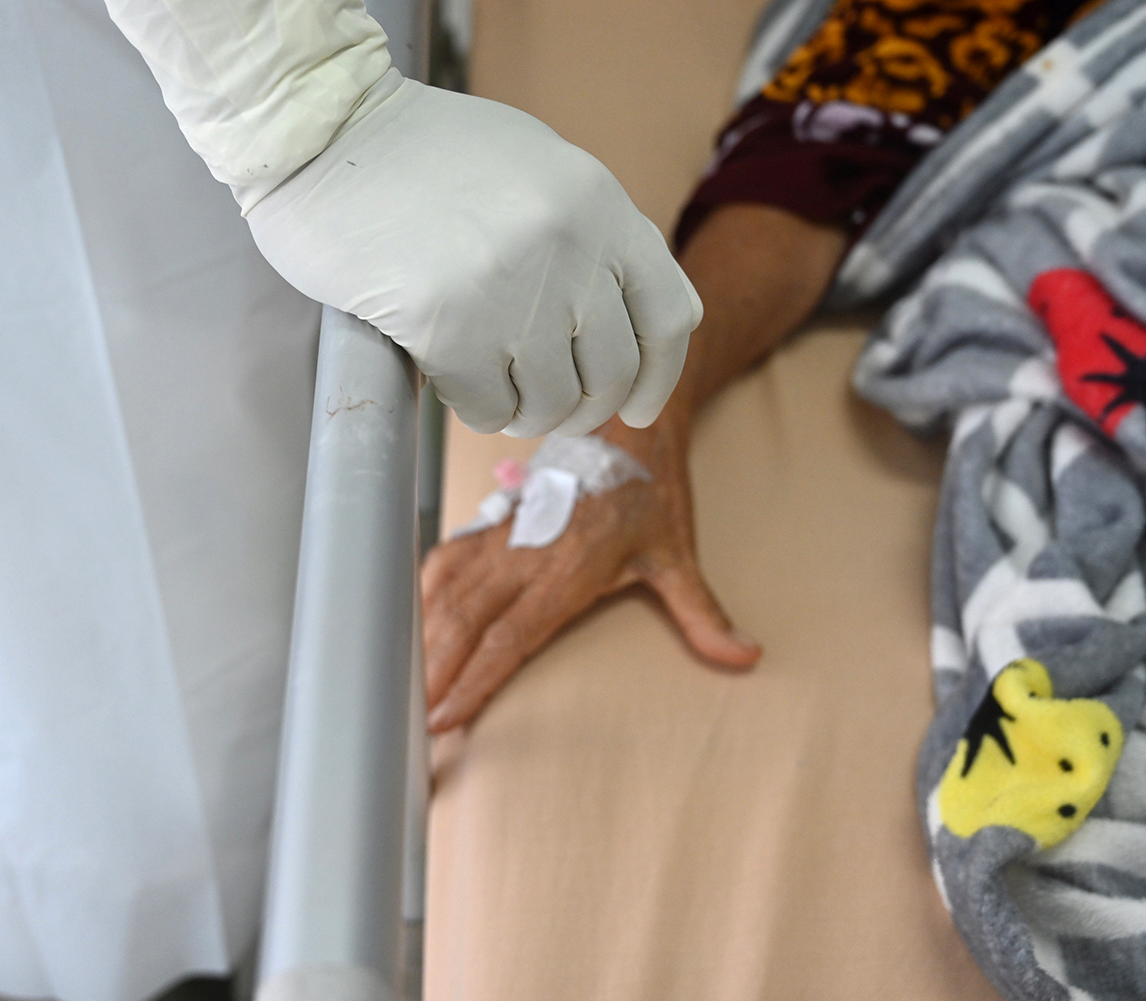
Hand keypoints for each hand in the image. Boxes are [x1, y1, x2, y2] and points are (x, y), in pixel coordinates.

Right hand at [248, 78, 703, 438]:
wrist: (321, 129)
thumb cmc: (419, 151)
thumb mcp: (533, 163)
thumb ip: (587, 230)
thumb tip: (619, 317)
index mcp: (598, 203)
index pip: (668, 315)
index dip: (659, 376)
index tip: (638, 408)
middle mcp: (569, 248)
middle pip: (612, 373)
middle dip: (583, 407)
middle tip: (549, 410)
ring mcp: (511, 291)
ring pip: (551, 401)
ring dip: (525, 413)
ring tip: (495, 391)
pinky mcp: (449, 328)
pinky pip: (488, 407)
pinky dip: (476, 409)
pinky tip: (453, 382)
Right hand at [421, 416, 759, 732]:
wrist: (625, 424)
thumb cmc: (648, 492)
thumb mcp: (678, 555)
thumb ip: (702, 613)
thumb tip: (746, 656)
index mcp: (569, 568)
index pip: (510, 636)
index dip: (474, 679)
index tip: (446, 717)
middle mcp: (525, 553)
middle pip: (464, 621)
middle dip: (433, 674)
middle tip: (409, 721)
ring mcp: (501, 536)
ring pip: (445, 594)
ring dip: (420, 641)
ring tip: (399, 688)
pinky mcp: (489, 523)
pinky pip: (443, 564)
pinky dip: (420, 599)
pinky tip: (408, 630)